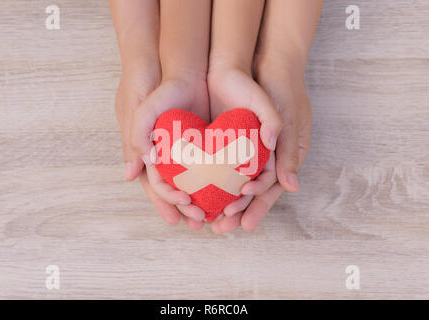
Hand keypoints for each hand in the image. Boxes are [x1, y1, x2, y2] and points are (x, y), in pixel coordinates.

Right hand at [130, 75, 210, 229]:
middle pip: (177, 188)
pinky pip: (214, 166)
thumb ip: (134, 138)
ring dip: (204, 199)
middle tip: (201, 223)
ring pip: (196, 182)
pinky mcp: (207, 143)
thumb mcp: (141, 110)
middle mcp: (169, 155)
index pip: (156, 184)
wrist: (186, 67)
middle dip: (187, 208)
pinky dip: (219, 180)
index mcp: (150, 153)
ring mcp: (188, 150)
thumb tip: (129, 176)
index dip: (165, 201)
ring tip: (217, 216)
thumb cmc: (158, 88)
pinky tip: (230, 191)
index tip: (178, 216)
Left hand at [207, 67, 283, 233]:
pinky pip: (220, 167)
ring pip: (234, 182)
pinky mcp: (228, 141)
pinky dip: (211, 182)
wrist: (254, 63)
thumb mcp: (287, 118)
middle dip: (238, 210)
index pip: (271, 186)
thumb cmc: (280, 88)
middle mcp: (266, 155)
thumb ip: (287, 150)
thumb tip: (291, 187)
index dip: (257, 204)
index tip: (241, 218)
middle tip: (222, 229)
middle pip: (252, 190)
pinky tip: (198, 195)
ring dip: (222, 201)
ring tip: (208, 221)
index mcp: (285, 154)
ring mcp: (247, 149)